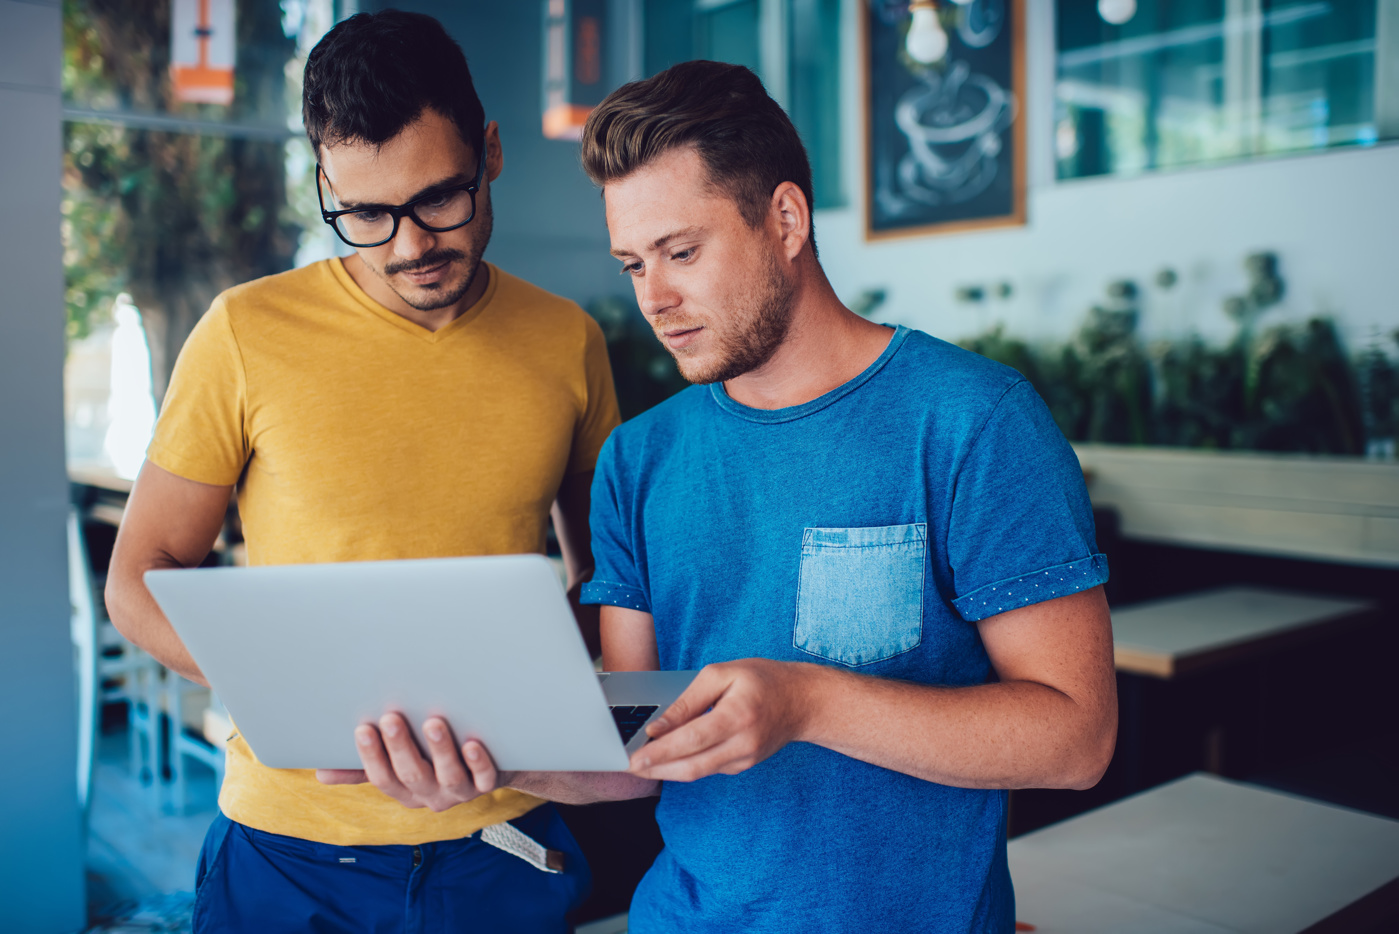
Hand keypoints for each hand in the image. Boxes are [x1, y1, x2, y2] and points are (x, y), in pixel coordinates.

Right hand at [316, 713, 513, 811]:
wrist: (491, 764)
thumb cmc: (432, 758)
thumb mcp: (398, 766)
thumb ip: (364, 769)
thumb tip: (319, 774)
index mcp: (405, 791)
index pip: (382, 778)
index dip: (371, 756)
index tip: (362, 728)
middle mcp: (430, 795)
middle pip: (412, 776)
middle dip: (400, 748)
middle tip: (392, 718)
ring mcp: (461, 792)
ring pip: (449, 777)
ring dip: (440, 750)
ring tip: (433, 722)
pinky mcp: (488, 783)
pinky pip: (485, 778)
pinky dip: (479, 763)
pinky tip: (474, 744)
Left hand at [629, 658, 820, 782]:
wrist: (802, 702)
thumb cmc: (762, 681)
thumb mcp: (723, 674)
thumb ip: (688, 701)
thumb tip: (658, 727)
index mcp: (737, 716)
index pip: (691, 740)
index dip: (660, 751)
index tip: (634, 757)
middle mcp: (743, 743)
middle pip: (691, 765)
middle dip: (656, 769)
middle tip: (628, 767)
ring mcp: (744, 759)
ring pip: (697, 772)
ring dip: (666, 771)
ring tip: (640, 765)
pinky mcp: (743, 766)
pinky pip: (708, 768)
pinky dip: (685, 766)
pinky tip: (667, 759)